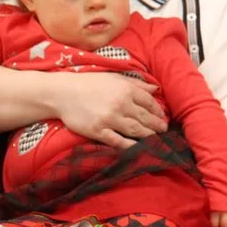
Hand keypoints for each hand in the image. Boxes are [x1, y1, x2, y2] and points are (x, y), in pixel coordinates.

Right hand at [50, 72, 167, 148]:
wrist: (62, 93)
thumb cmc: (89, 83)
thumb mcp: (114, 78)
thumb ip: (136, 84)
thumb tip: (155, 90)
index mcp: (126, 90)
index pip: (149, 103)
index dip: (158, 111)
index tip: (163, 117)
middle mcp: (121, 104)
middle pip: (145, 118)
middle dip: (157, 126)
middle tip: (164, 130)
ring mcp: (110, 119)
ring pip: (136, 130)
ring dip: (148, 136)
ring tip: (156, 139)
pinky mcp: (99, 131)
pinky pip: (118, 141)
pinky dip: (130, 146)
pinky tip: (138, 148)